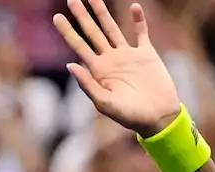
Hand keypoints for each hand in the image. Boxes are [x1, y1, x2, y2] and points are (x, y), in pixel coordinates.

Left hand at [54, 0, 181, 137]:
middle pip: (92, 32)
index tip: (56, 17)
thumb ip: (87, 84)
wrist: (157, 117)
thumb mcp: (104, 103)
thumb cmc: (130, 116)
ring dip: (102, 12)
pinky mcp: (146, 54)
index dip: (68, 32)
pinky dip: (138, 20)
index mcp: (99, 71)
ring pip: (112, 28)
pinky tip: (134, 6)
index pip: (79, 46)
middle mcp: (111, 60)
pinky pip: (141, 33)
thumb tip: (70, 65)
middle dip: (82, 16)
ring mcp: (128, 55)